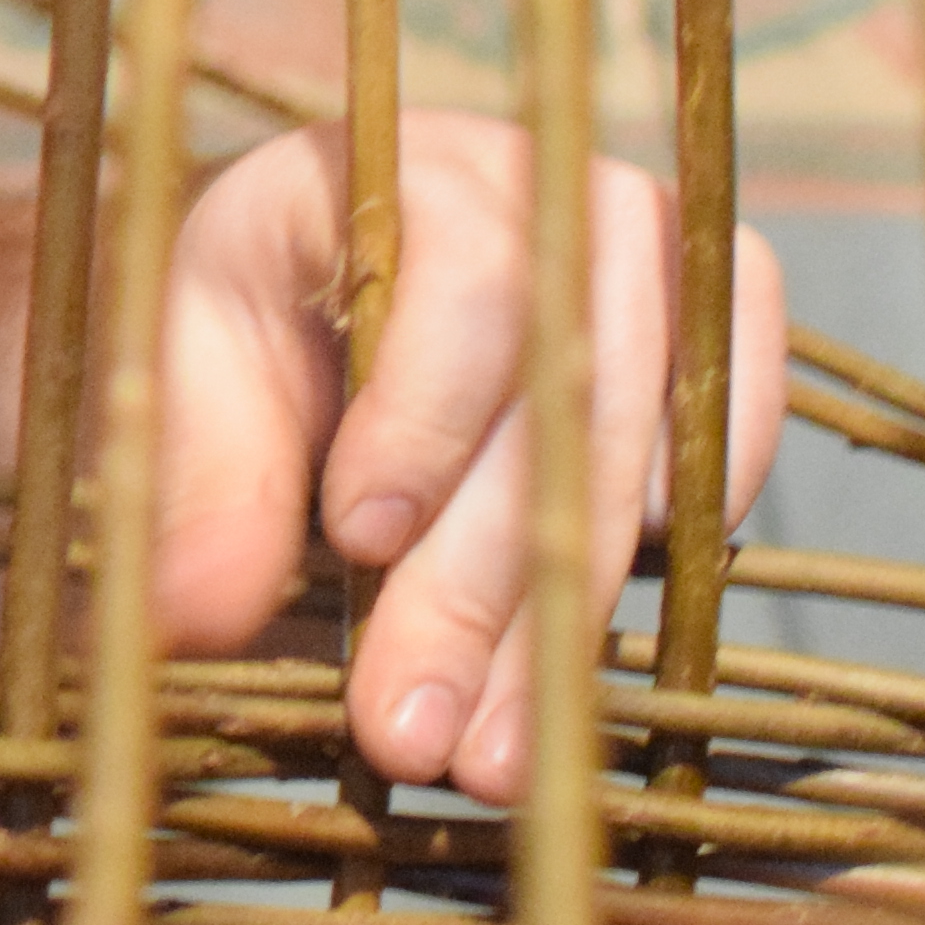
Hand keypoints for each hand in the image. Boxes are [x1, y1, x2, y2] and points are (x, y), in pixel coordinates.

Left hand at [144, 116, 786, 803]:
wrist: (326, 288)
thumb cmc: (252, 323)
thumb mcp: (187, 378)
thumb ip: (198, 484)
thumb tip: (193, 620)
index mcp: (402, 165)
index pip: (461, 281)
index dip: (422, 416)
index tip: (356, 539)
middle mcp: (550, 183)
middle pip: (556, 394)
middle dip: (477, 586)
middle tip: (410, 735)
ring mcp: (646, 238)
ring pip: (636, 444)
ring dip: (562, 623)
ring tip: (488, 760)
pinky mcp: (716, 298)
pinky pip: (737, 415)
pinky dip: (684, 535)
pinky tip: (601, 648)